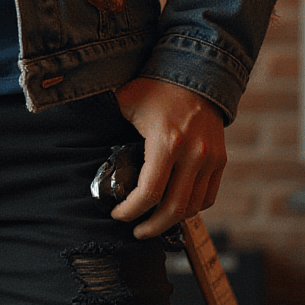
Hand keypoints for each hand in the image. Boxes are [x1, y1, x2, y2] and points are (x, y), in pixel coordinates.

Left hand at [110, 78, 226, 238]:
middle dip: (151, 227)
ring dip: (172, 221)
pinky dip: (192, 208)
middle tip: (136, 232)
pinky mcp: (220, 160)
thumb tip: (83, 140)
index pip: (148, 193)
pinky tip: (175, 208)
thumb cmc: (157, 87)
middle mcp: (193, 154)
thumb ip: (109, 124)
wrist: (199, 73)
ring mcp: (210, 159)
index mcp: (167, 142)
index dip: (130, 211)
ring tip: (154, 223)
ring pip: (193, 207)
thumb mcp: (126, 101)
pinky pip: (208, 197)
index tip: (118, 215)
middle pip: (174, 209)